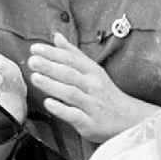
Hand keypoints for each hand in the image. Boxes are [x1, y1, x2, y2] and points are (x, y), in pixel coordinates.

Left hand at [28, 32, 154, 141]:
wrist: (128, 119)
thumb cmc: (104, 92)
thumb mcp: (92, 69)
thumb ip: (73, 53)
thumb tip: (56, 36)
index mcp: (92, 71)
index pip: (71, 59)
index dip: (52, 53)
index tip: (35, 48)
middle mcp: (93, 86)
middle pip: (69, 74)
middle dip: (50, 66)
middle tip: (32, 60)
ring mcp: (92, 105)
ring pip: (71, 93)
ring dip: (52, 85)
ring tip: (35, 78)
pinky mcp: (90, 123)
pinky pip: (75, 115)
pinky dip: (61, 109)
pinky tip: (48, 103)